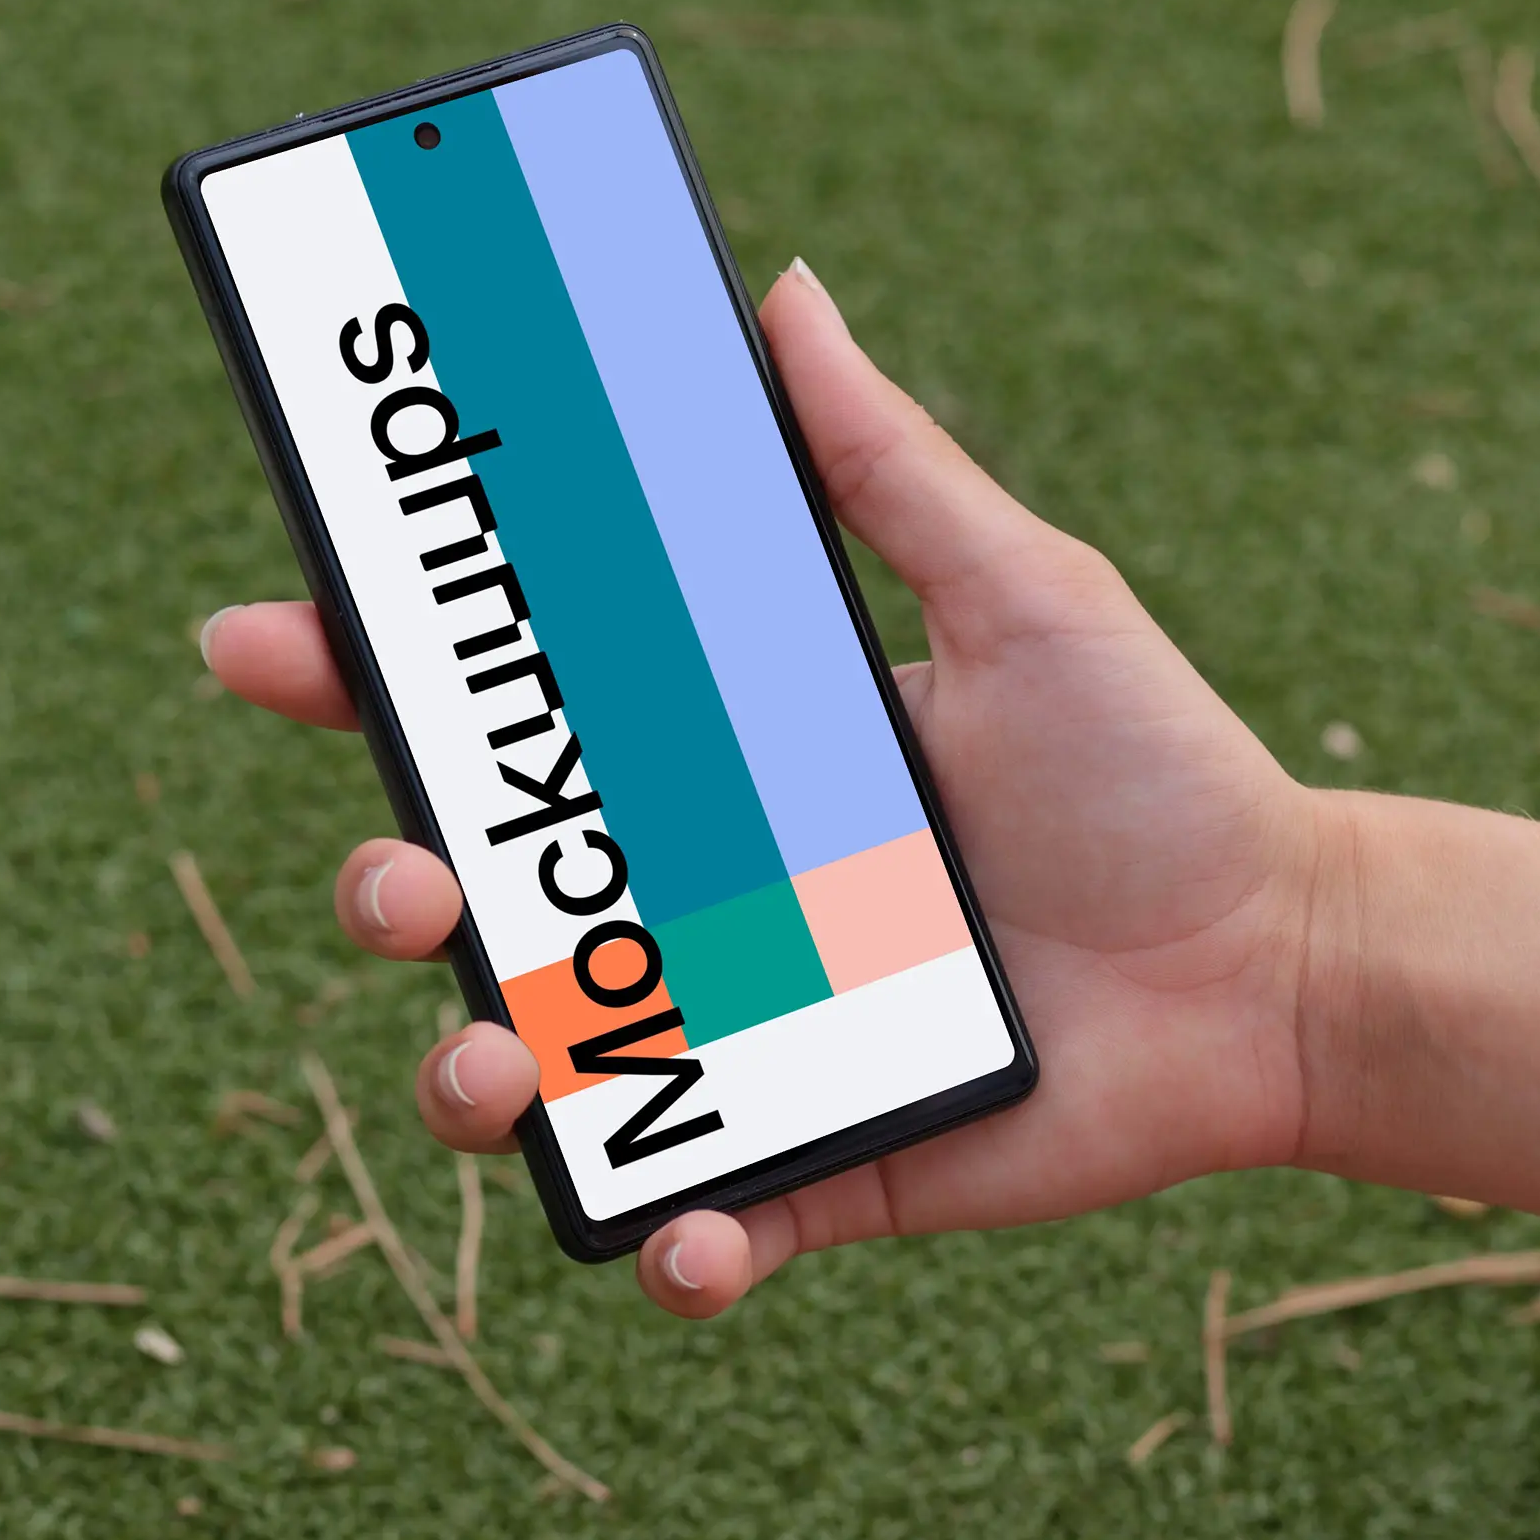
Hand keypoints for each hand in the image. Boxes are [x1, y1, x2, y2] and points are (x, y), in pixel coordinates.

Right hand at [198, 261, 1332, 1319]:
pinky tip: (690, 1234)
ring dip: (473, 1089)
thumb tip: (783, 289)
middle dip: (386, 896)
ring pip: (539, 1081)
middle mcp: (697, 904)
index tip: (261, 641)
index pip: (500, 718)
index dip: (361, 681)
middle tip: (404, 885)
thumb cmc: (1158, 775)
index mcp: (714, 761)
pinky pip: (695, 1228)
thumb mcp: (1021, 596)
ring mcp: (741, 1044)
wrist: (1279, 966)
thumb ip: (884, 465)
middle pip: (471, 908)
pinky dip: (669, 1250)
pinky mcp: (816, 1170)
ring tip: (500, 1079)